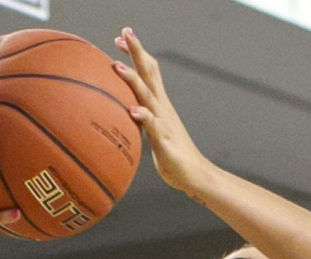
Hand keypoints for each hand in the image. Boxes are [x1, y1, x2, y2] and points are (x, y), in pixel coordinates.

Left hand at [112, 28, 211, 194]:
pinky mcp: (164, 141)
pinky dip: (143, 117)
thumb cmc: (172, 155)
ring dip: (132, 80)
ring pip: (147, 96)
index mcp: (159, 104)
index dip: (137, 54)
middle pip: (149, 73)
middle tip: (124, 32)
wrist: (194, 174)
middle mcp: (162, 107)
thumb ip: (142, 120)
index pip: (148, 71)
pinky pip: (152, 126)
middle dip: (137, 52)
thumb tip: (127, 113)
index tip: (122, 38)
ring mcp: (163, 122)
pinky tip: (133, 111)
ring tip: (117, 66)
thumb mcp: (154, 132)